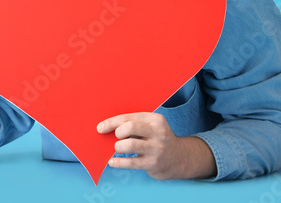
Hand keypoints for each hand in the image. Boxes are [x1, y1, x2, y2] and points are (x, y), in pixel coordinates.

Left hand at [97, 112, 215, 179]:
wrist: (180, 158)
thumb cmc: (157, 139)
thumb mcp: (152, 126)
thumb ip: (135, 124)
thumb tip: (107, 127)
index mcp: (156, 120)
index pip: (129, 117)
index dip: (112, 122)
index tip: (100, 128)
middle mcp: (158, 133)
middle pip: (130, 128)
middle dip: (118, 133)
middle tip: (117, 138)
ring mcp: (157, 149)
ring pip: (129, 145)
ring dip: (118, 147)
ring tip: (119, 148)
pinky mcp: (153, 163)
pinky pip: (130, 162)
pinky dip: (118, 162)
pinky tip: (112, 161)